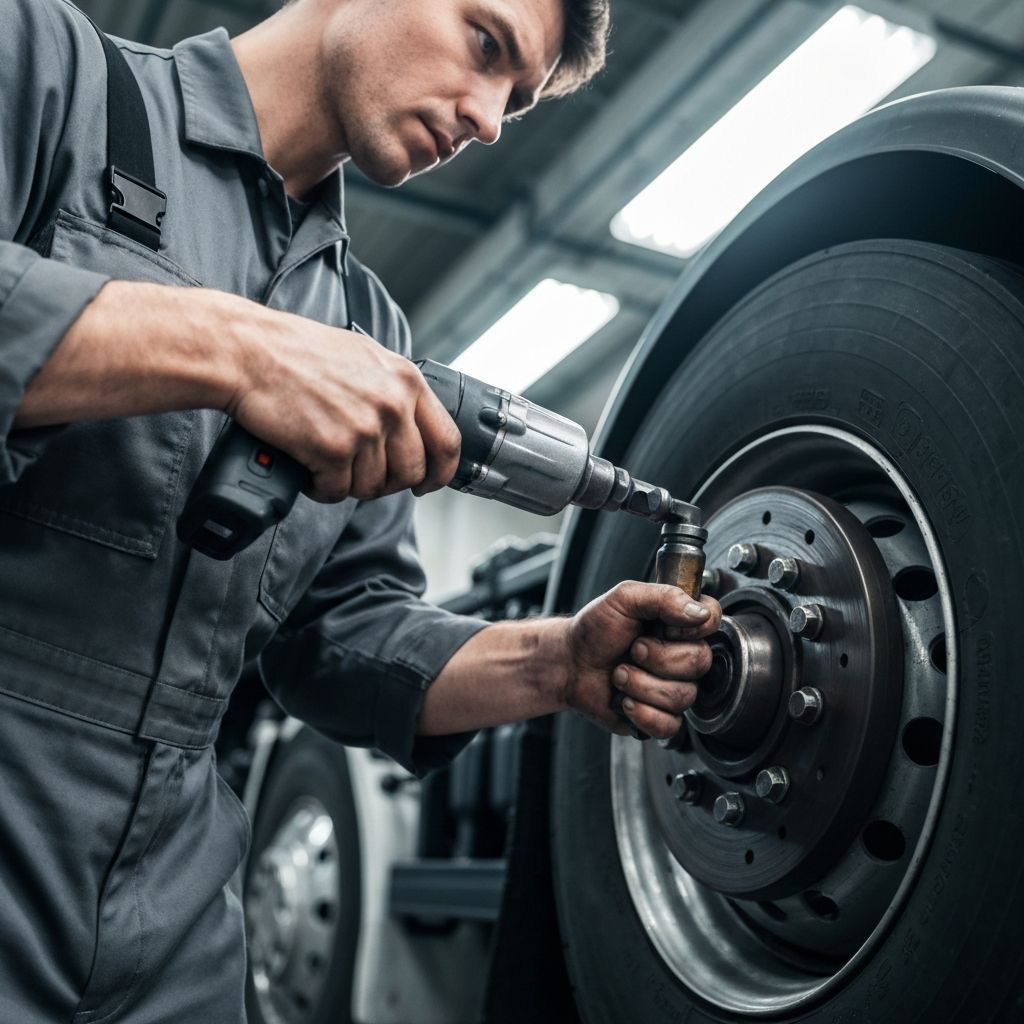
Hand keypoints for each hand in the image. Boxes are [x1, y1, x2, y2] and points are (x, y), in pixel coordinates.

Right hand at [229, 306, 460, 502]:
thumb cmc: (297, 353)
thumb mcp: (365, 358)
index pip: (447, 441)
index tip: (426, 483)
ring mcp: (365, 428)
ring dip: (347, 483)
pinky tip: (307, 467)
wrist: (248, 352)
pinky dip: (319, 487)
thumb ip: (394, 391)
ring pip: (373, 486)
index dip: (439, 472)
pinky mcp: (333, 449)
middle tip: (358, 473)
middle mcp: (393, 404)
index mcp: (407, 381)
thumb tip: (410, 431)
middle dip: (385, 482)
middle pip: (411, 472)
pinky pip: (337, 492)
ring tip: (324, 461)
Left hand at [563, 581, 721, 738]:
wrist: (570, 663)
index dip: (692, 628)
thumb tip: (698, 611)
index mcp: (678, 623)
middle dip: (657, 657)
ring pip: (683, 696)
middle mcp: (682, 655)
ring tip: (620, 674)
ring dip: (641, 685)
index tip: (665, 627)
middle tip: (633, 650)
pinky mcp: (661, 717)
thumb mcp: (624, 598)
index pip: (712, 620)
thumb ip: (663, 596)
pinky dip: (642, 713)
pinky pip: (670, 725)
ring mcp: (673, 687)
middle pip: (699, 661)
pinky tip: (625, 700)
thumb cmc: (595, 630)